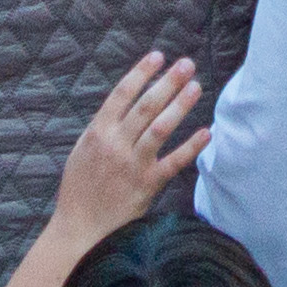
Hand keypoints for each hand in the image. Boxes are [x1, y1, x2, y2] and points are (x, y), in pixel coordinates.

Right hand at [43, 53, 209, 257]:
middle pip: (146, 106)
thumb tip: (122, 104)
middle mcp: (116, 145)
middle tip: (187, 63)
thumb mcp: (81, 152)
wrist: (79, 230)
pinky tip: (206, 132)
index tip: (158, 56)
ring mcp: (133, 164)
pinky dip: (191, 147)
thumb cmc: (79, 189)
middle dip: (168, 82)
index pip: (122, 94)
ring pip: (161, 128)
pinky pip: (173, 162)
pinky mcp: (147, 185)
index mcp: (98, 133)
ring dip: (180, 105)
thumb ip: (102, 128)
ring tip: (196, 86)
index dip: (141, 73)